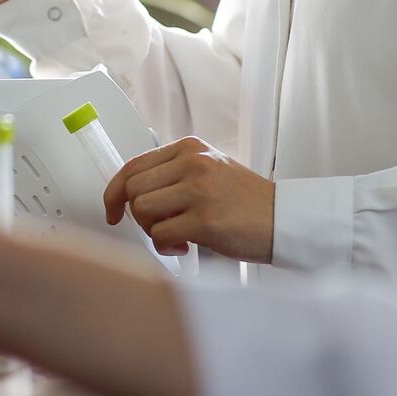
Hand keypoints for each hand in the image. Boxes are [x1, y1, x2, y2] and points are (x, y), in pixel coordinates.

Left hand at [103, 137, 275, 263]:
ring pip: (142, 211)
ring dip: (153, 231)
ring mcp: (199, 190)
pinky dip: (166, 247)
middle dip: (138, 216)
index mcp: (190, 148)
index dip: (114, 192)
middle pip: (133, 189)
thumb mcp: (209, 171)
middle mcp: (193, 163)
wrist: (285, 220)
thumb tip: (128, 193)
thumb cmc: (246, 202)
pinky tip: (186, 247)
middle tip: (159, 227)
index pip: (133, 165)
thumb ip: (173, 175)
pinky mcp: (204, 220)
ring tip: (177, 237)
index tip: (112, 210)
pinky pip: (160, 235)